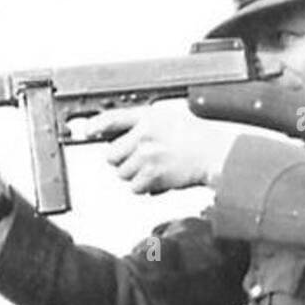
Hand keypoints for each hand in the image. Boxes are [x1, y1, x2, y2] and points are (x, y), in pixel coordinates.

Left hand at [77, 100, 241, 194]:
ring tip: (151, 170)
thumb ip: (146, 123)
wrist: (215, 154)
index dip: (97, 125)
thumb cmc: (198, 137)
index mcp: (148, 117)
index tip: (88, 131)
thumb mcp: (171, 116)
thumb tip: (124, 133)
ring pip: (122, 173)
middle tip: (136, 160)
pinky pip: (135, 187)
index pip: (112, 119)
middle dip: (120, 160)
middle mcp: (144, 135)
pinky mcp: (153, 175)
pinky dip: (143, 187)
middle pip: (112, 154)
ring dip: (133, 175)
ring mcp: (147, 156)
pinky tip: (156, 179)